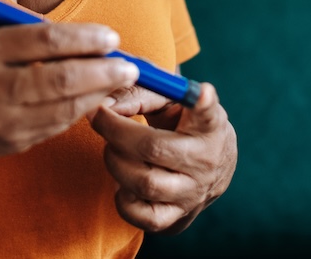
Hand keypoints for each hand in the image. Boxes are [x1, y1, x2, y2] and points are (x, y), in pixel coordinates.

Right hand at [0, 23, 141, 163]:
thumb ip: (22, 37)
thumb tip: (80, 37)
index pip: (43, 41)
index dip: (83, 38)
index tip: (109, 36)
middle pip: (61, 78)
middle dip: (102, 70)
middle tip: (128, 64)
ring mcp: (4, 122)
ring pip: (65, 108)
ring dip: (100, 93)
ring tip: (122, 80)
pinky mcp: (14, 144)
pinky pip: (57, 125)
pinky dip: (81, 110)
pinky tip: (97, 99)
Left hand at [90, 82, 236, 232]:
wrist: (204, 166)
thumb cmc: (179, 123)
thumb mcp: (168, 100)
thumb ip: (137, 93)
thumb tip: (103, 102)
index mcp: (208, 126)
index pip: (209, 115)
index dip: (204, 104)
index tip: (202, 92)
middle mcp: (205, 161)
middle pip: (153, 148)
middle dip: (115, 132)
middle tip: (101, 119)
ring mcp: (192, 194)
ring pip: (144, 183)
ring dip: (115, 162)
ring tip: (113, 149)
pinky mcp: (177, 218)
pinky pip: (141, 215)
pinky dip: (121, 197)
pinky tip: (123, 180)